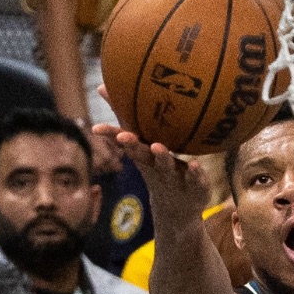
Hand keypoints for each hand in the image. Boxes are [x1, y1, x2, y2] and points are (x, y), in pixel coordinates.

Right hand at [92, 122, 210, 225]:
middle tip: (125, 136)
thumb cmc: (159, 168)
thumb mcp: (145, 146)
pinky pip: (195, 180)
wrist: (178, 209)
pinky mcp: (194, 187)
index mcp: (145, 154)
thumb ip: (130, 118)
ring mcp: (174, 177)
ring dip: (161, 157)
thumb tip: (104, 84)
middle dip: (132, 146)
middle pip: (142, 156)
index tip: (97, 128)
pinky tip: (196, 165)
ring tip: (157, 147)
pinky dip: (194, 173)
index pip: (126, 142)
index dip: (112, 135)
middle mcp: (156, 166)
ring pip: (166, 167)